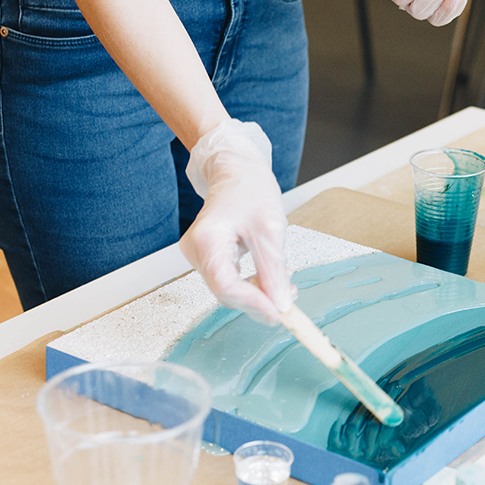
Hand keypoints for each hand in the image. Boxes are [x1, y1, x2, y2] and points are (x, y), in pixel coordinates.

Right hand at [179, 119, 291, 322]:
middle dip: (259, 299)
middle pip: (226, 291)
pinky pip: (230, 279)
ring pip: (229, 288)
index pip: (225, 286)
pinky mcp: (208, 257)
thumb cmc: (250, 189)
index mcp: (206, 239)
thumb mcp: (270, 228)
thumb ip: (273, 269)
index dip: (252, 303)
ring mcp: (199, 255)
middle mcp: (195, 250)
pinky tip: (271, 275)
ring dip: (258, 292)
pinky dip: (252, 283)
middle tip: (288, 300)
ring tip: (285, 281)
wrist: (237, 171)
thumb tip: (280, 303)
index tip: (277, 313)